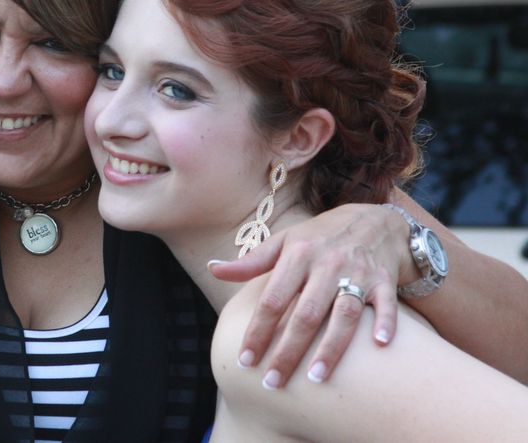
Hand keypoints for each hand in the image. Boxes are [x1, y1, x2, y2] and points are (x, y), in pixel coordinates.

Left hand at [208, 203, 413, 387]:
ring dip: (332, 347)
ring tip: (316, 379)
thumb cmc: (319, 236)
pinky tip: (381, 346)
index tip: (245, 360)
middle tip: (273, 382)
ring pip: (345, 314)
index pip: (273, 299)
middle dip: (288, 350)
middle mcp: (327, 264)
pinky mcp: (384, 280)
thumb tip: (213, 269)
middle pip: (306, 314)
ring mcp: (358, 272)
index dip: (257, 331)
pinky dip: (386, 323)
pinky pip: (387, 304)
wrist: (374, 219)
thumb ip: (250, 262)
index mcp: (297, 255)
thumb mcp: (283, 242)